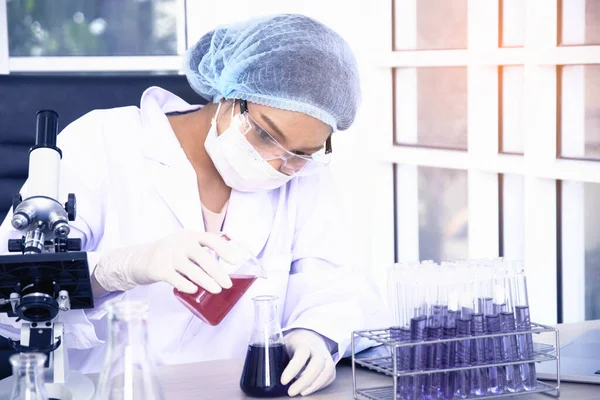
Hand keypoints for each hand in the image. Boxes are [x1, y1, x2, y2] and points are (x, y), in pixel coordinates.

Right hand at [93, 230, 246, 293]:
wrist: (139, 258)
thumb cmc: (169, 254)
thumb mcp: (184, 246)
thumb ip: (201, 253)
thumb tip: (225, 269)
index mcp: (189, 235)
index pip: (210, 239)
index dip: (224, 249)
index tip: (236, 261)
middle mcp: (180, 242)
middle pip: (203, 257)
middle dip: (218, 272)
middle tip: (228, 284)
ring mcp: (168, 255)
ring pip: (192, 270)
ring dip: (206, 281)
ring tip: (217, 290)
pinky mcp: (159, 269)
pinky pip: (176, 279)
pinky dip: (186, 285)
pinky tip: (194, 290)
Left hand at [281, 329, 335, 396]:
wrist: (310, 335)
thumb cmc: (294, 342)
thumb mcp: (283, 344)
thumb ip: (277, 356)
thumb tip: (267, 374)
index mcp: (303, 341)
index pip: (301, 354)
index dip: (293, 369)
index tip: (283, 381)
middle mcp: (317, 347)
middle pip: (317, 364)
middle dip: (305, 381)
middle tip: (291, 392)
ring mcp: (326, 355)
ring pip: (327, 370)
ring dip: (314, 385)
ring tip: (301, 392)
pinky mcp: (330, 364)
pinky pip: (329, 376)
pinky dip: (320, 385)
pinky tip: (309, 389)